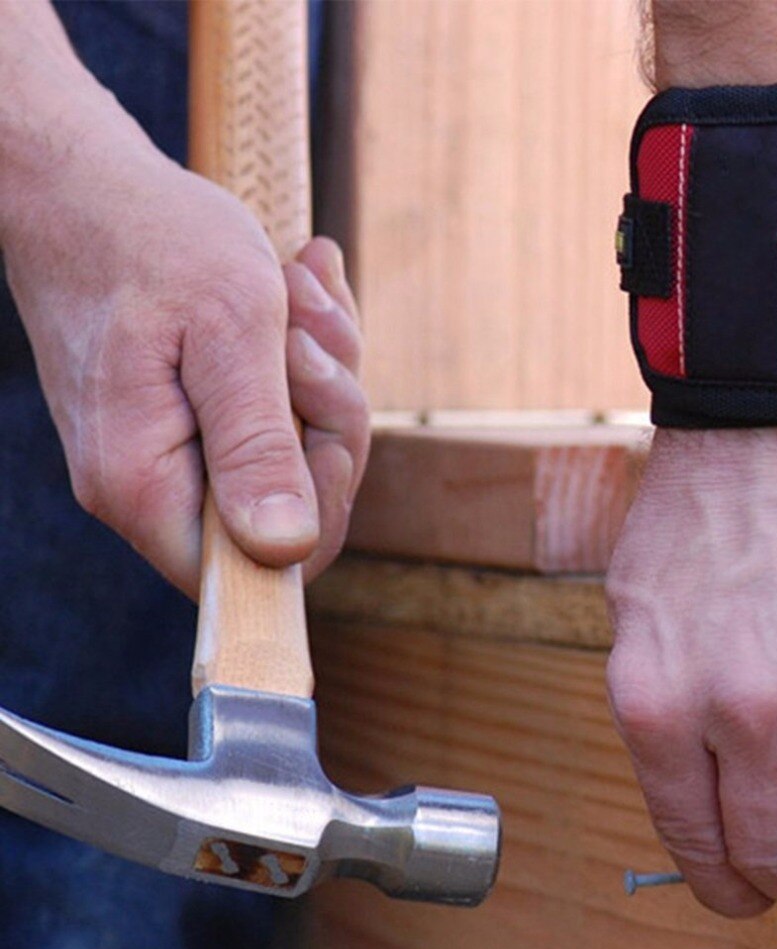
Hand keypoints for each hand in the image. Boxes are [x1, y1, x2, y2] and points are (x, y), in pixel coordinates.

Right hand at [2, 99, 367, 598]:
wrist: (87, 186)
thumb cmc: (153, 242)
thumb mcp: (231, 333)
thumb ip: (255, 446)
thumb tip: (283, 552)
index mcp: (146, 486)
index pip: (256, 572)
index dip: (318, 508)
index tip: (321, 423)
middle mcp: (151, 487)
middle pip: (290, 506)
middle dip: (327, 412)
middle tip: (307, 331)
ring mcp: (171, 454)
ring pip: (291, 452)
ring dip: (319, 370)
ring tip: (299, 288)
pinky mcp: (189, 420)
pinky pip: (275, 414)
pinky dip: (301, 357)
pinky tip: (298, 291)